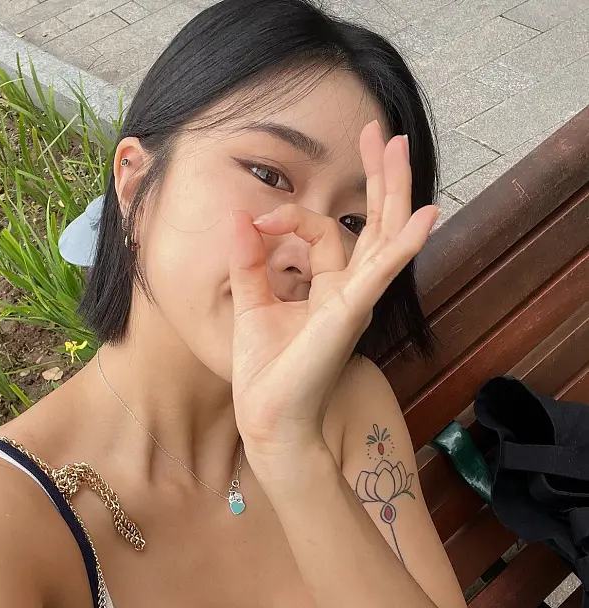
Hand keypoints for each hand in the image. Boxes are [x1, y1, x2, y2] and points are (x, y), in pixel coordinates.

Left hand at [228, 118, 438, 464]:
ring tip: (399, 147)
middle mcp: (350, 291)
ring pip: (384, 236)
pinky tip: (426, 215)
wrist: (268, 415)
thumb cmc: (266, 371)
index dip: (289, 216)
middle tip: (382, 132)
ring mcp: (356, 300)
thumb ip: (251, 261)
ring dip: (393, 190)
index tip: (255, 222)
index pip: (322, 232)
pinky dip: (404, 244)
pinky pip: (383, 272)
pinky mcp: (351, 312)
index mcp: (329, 289)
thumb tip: (241, 217)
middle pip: (374, 224)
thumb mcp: (252, 304)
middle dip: (378, 178)